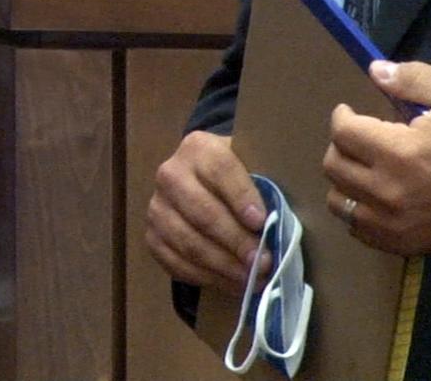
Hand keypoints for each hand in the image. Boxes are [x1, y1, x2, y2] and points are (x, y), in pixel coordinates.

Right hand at [146, 130, 269, 294]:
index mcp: (199, 148)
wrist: (198, 175)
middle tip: (261, 262)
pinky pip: (175, 263)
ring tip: (250, 278)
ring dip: (222, 265)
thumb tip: (278, 222)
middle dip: (235, 241)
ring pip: (188, 242)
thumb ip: (260, 182)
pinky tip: (230, 283)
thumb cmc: (235, 171)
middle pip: (203, 212)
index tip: (261, 222)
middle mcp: (171, 174)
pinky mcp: (151, 236)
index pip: (221, 172)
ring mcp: (157, 207)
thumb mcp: (247, 162)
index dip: (241, 197)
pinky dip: (205, 277)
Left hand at [323, 61, 430, 254]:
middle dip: (341, 144)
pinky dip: (357, 208)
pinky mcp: (399, 244)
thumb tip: (375, 71)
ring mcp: (391, 224)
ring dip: (345, 178)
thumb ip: (415, 79)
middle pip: (334, 166)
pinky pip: (355, 228)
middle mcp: (387, 191)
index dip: (342, 116)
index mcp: (401, 152)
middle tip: (360, 135)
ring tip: (366, 165)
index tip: (350, 111)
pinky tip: (376, 193)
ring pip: (338, 201)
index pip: (344, 133)